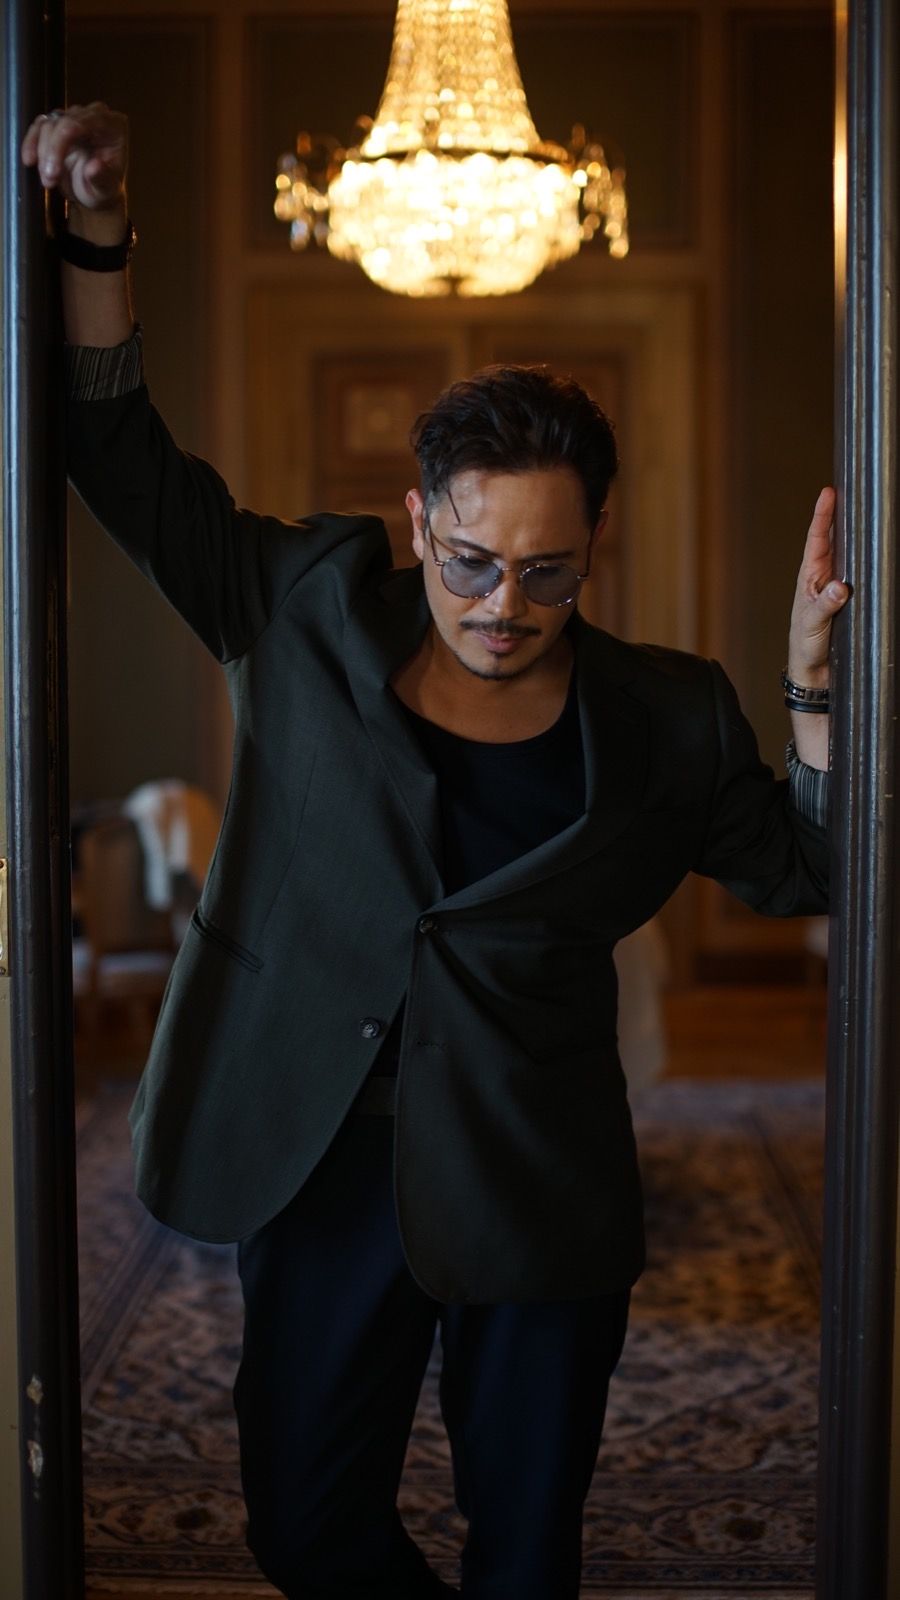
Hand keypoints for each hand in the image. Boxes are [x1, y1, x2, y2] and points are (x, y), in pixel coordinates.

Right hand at [20, 102, 126, 214]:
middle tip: (49, 180)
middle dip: (51, 152)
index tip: (52, 172)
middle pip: (62, 122)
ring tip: (48, 180)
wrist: (94, 192)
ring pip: (48, 124)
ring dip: (42, 153)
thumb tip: (94, 167)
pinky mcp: (58, 123)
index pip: (80, 124)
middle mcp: (95, 115)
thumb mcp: (106, 189)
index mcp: (113, 125)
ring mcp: (75, 117)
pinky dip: (31, 142)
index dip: (60, 145)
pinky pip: (39, 126)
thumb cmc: (104, 189)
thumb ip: (102, 178)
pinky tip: (29, 160)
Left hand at [787, 486, 849, 685]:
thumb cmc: (805, 648)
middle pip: (833, 541)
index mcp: (809, 579)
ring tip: (863, 513)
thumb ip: (826, 606)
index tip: (828, 493)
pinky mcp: (848, 600)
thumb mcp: (813, 626)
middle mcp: (822, 579)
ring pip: (848, 556)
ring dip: (854, 536)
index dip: (822, 516)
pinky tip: (874, 552)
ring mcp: (836, 588)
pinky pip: (859, 575)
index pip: (816, 540)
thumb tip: (840, 587)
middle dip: (839, 515)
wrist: (814, 673)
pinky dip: (865, 561)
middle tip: (848, 490)